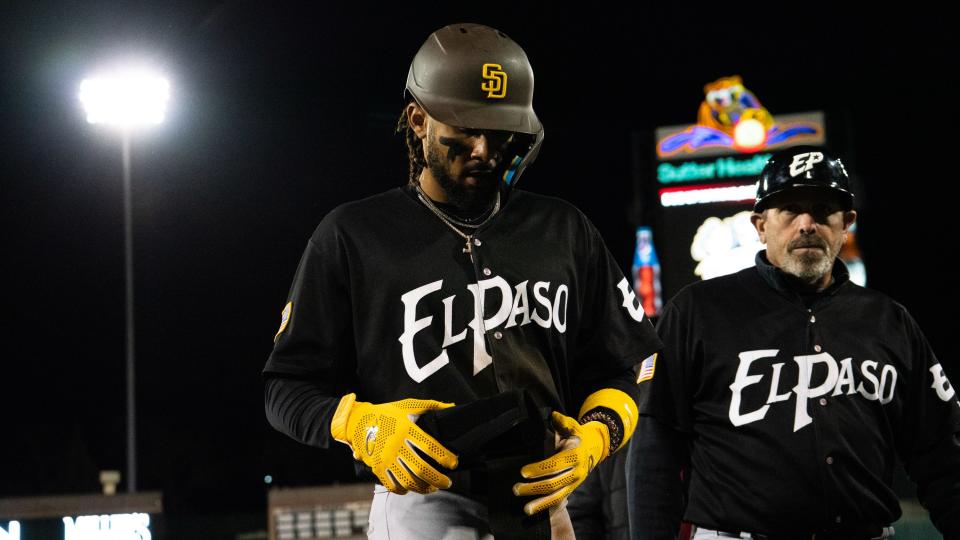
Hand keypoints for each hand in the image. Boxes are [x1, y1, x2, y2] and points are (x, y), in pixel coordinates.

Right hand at [330, 393, 458, 493]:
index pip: (430, 446)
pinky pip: (392, 485)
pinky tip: (412, 488)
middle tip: (448, 483)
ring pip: (409, 480)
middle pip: (421, 469)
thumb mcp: (408, 405)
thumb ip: (431, 405)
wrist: (357, 421)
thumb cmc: (387, 413)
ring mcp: (386, 458)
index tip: (454, 463)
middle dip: (438, 479)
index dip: (445, 457)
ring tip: (433, 487)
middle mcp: (396, 445)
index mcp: (406, 429)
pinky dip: (404, 490)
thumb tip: (453, 406)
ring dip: (424, 488)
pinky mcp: (377, 468)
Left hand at [512, 411, 609, 514]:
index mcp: (575, 455)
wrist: (594, 448)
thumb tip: (554, 415)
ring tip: (525, 509)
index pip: (555, 465)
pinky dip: (547, 506)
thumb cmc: (577, 435)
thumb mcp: (572, 426)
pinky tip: (535, 510)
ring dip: (540, 503)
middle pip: (554, 483)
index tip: (523, 472)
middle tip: (516, 489)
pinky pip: (559, 500)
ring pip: (557, 496)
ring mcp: (574, 483)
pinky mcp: (572, 489)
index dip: (539, 469)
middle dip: (534, 488)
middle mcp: (576, 472)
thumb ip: (563, 422)